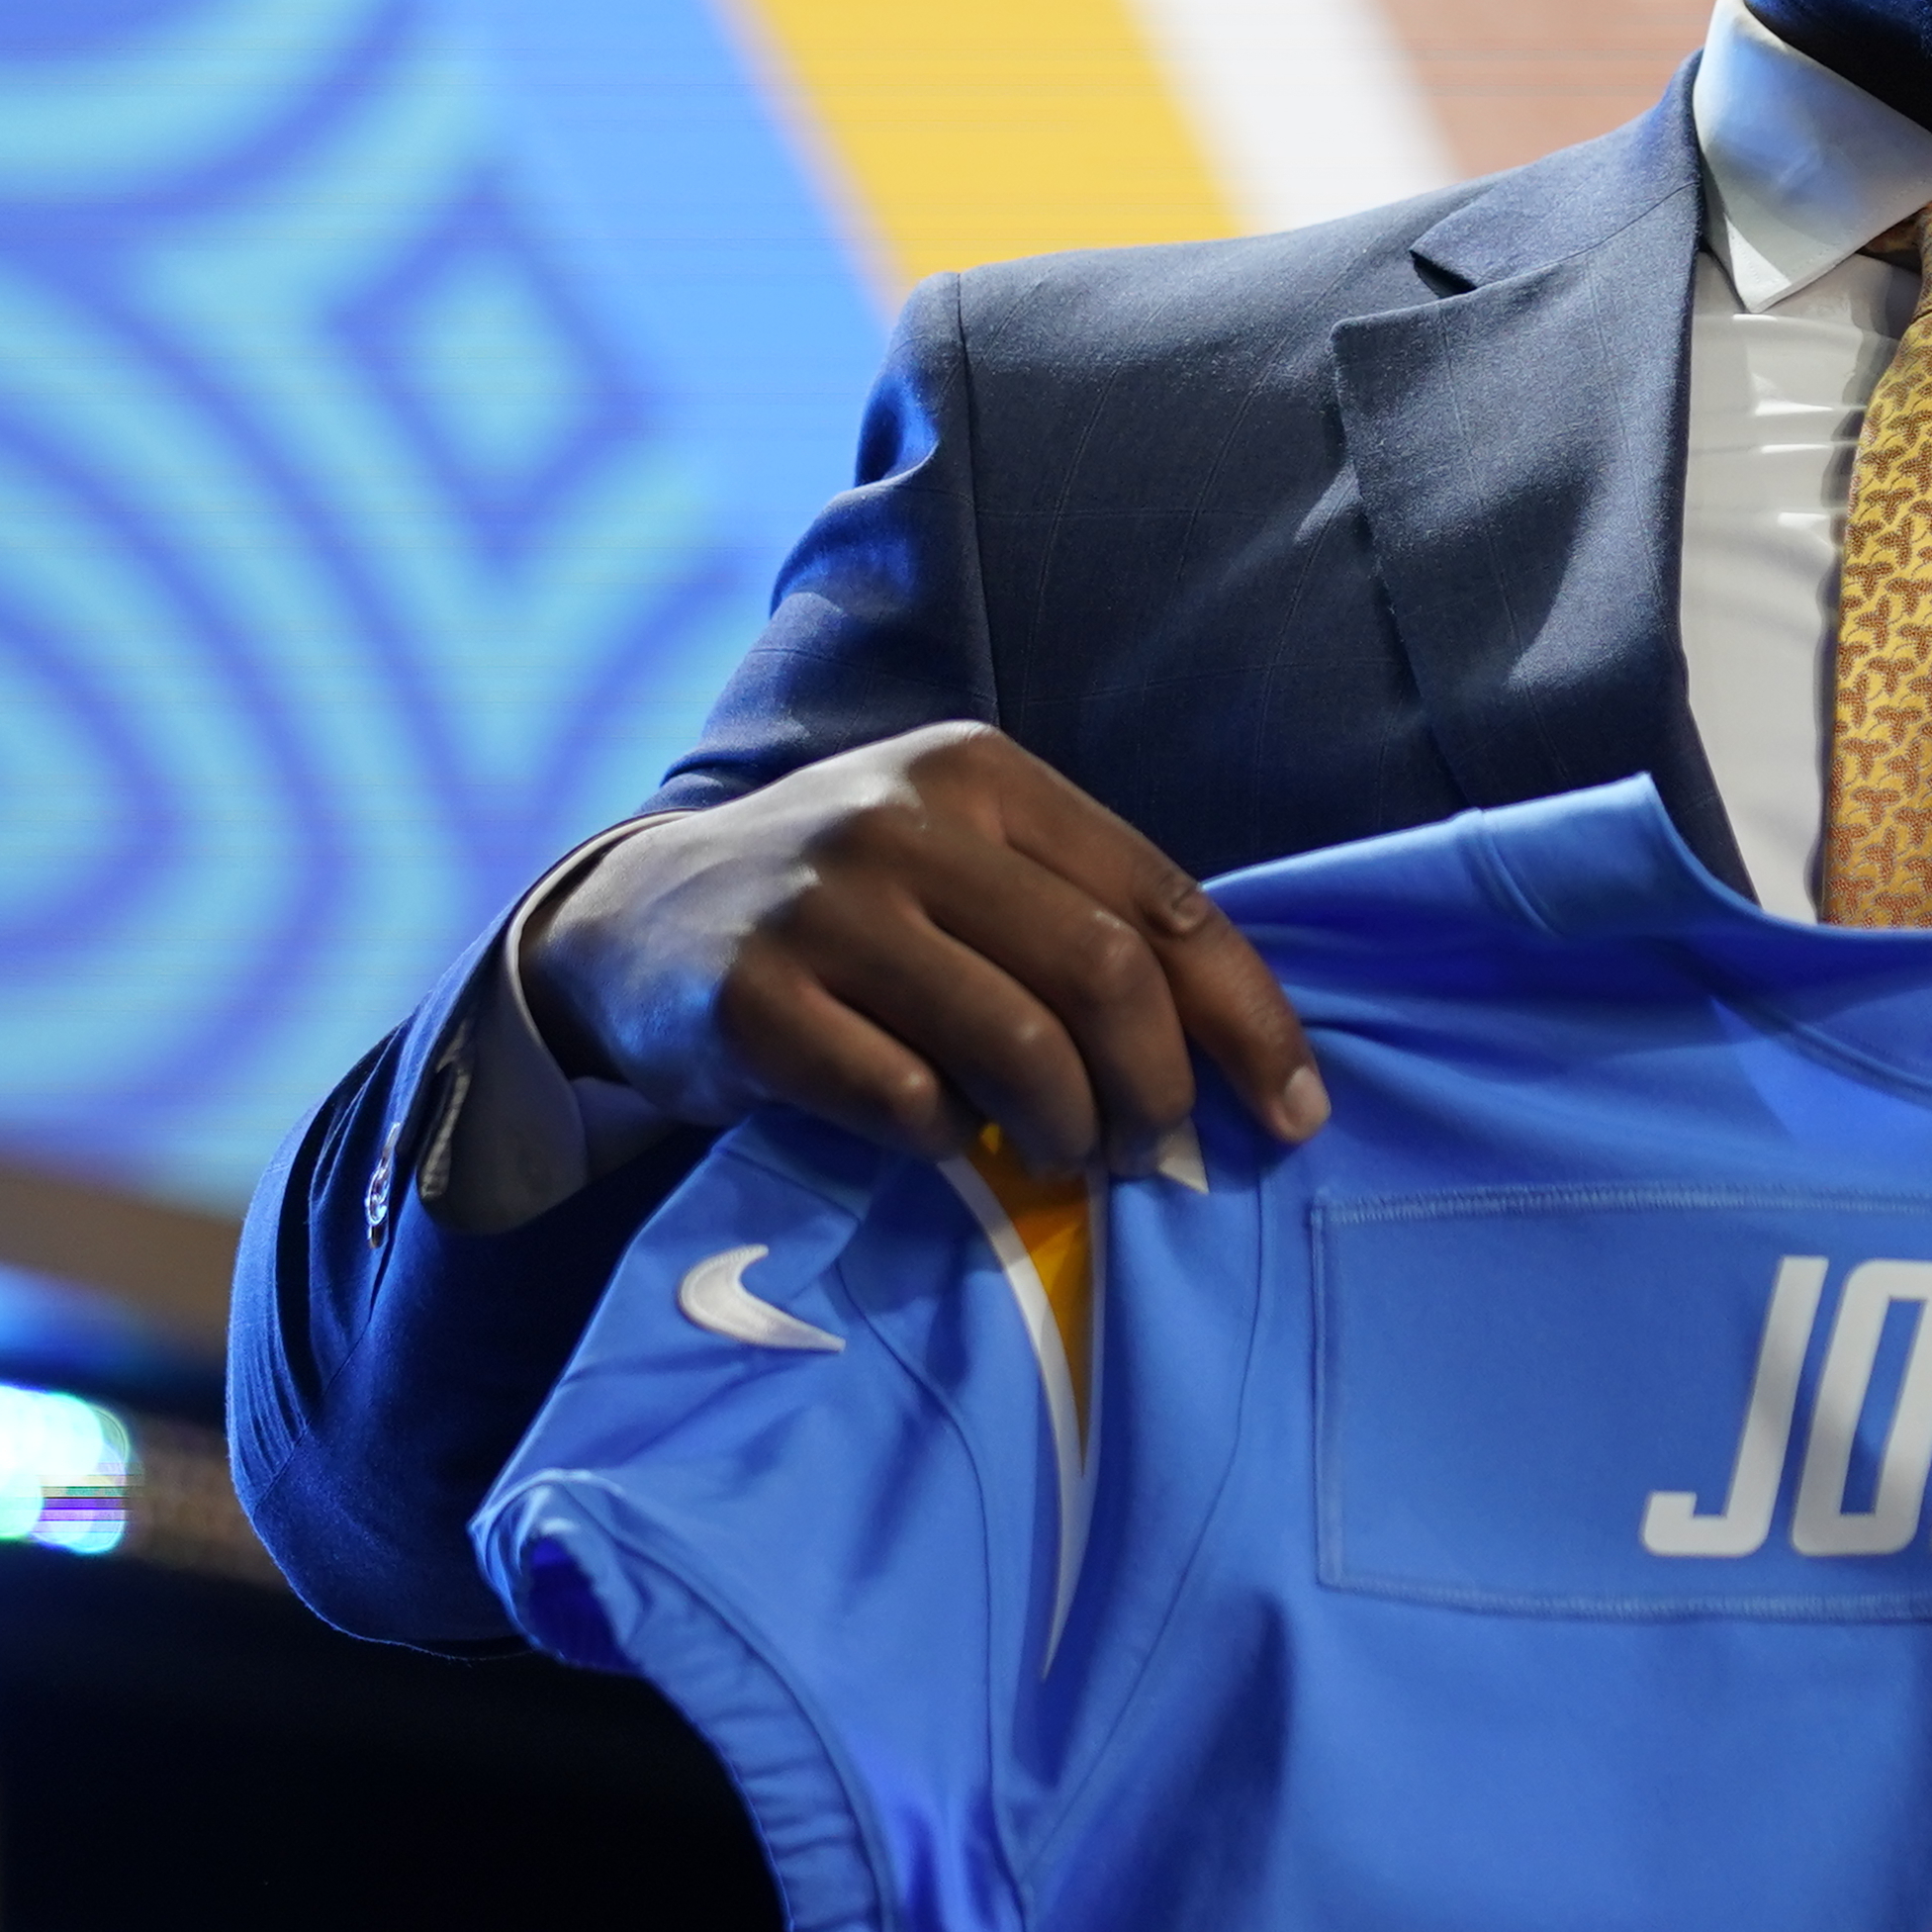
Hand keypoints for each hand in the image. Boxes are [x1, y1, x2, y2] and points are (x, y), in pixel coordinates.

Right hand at [519, 725, 1324, 1180]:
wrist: (637, 920)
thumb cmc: (849, 904)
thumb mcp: (961, 861)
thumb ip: (1077, 919)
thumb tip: (1231, 1054)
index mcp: (986, 774)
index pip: (1164, 902)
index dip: (1247, 1019)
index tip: (1295, 1114)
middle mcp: (907, 818)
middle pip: (1105, 973)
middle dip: (1161, 1086)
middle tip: (1160, 1153)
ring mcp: (825, 905)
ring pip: (1017, 1040)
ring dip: (1069, 1125)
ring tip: (1069, 1157)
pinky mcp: (755, 999)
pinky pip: (905, 1099)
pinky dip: (953, 1140)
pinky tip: (950, 1140)